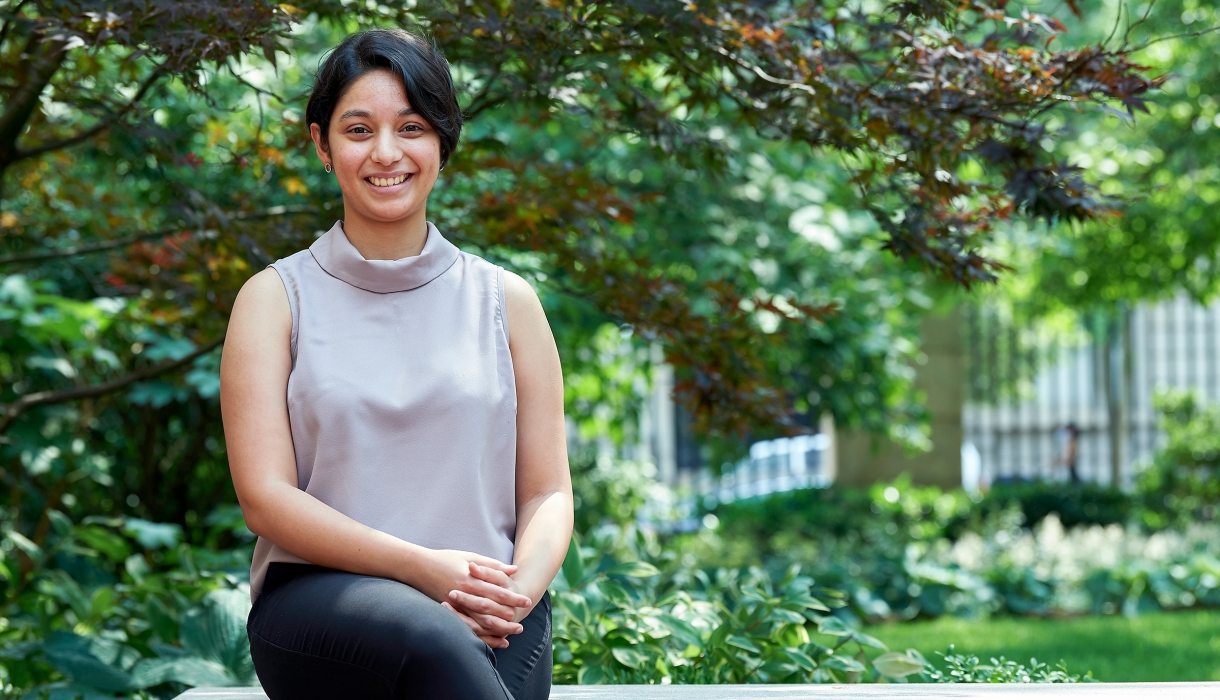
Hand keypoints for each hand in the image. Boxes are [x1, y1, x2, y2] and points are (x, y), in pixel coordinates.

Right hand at [411, 551, 530, 645]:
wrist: (418, 567)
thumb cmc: (446, 559)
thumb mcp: (470, 557)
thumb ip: (492, 565)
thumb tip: (514, 570)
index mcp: (471, 578)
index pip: (497, 590)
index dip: (513, 597)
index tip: (527, 602)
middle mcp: (464, 593)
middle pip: (490, 609)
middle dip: (507, 618)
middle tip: (521, 626)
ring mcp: (454, 605)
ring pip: (478, 622)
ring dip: (495, 630)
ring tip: (509, 636)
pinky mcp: (447, 613)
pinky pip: (464, 628)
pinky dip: (477, 635)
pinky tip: (488, 640)